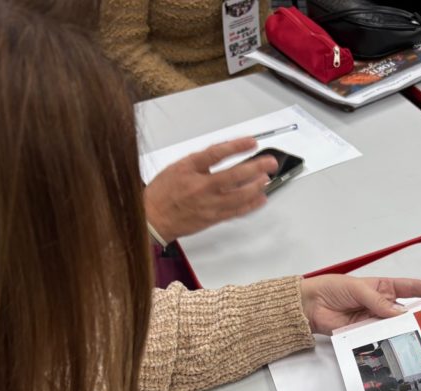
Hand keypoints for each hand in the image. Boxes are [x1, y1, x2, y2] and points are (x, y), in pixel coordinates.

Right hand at [145, 137, 277, 242]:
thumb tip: (225, 152)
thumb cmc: (162, 193)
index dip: (237, 146)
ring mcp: (208, 204)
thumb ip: (201, 161)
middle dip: (255, 167)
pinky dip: (250, 205)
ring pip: (238, 196)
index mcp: (189, 169)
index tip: (252, 142)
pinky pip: (235, 211)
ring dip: (256, 187)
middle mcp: (200, 187)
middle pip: (233, 175)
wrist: (152, 218)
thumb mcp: (178, 167)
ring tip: (266, 179)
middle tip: (269, 162)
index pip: (217, 153)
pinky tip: (260, 199)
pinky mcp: (212, 218)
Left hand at [299, 275, 420, 334]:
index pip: (412, 288)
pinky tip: (398, 343)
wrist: (310, 306)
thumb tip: (398, 313)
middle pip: (408, 310)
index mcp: (383, 287)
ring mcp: (375, 319)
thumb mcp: (358, 289)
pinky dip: (388, 340)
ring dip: (406, 330)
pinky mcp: (365, 333)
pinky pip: (381, 337)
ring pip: (396, 326)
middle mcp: (382, 304)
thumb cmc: (331, 289)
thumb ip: (378, 302)